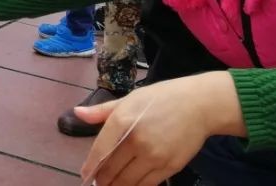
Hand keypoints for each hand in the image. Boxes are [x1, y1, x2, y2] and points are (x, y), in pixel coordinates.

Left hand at [77, 73, 242, 185]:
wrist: (198, 105)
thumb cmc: (161, 98)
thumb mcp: (130, 99)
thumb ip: (102, 111)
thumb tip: (77, 113)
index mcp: (122, 120)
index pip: (99, 151)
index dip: (90, 167)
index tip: (85, 175)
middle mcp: (135, 140)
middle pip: (111, 170)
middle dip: (102, 179)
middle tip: (99, 182)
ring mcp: (153, 156)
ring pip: (127, 182)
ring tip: (112, 185)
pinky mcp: (169, 167)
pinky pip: (146, 184)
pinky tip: (130, 184)